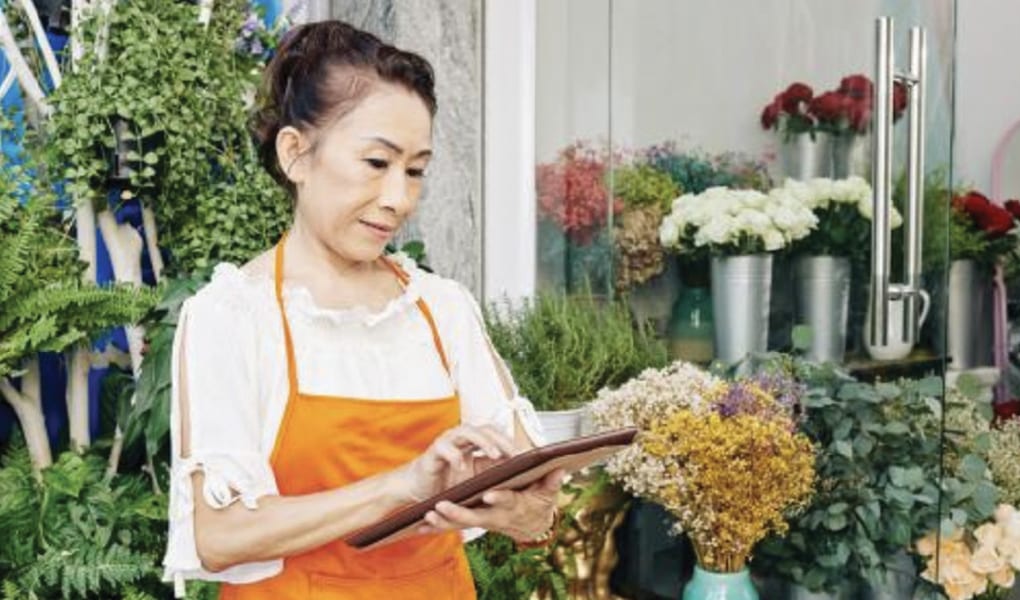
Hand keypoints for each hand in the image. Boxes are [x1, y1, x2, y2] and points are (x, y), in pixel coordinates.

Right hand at [399, 425, 518, 502]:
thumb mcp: (476, 479)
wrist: (419, 491)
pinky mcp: (433, 452)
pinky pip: (444, 448)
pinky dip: (455, 456)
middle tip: (517, 455)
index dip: (512, 441)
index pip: (496, 433)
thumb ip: (494, 473)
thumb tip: (522, 476)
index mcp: (473, 441)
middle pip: (486, 429)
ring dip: (484, 442)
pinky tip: (462, 466)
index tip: (528, 456)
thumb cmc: (449, 483)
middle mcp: (461, 437)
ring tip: (497, 455)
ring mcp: (447, 442)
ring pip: (467, 432)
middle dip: (503, 440)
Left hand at [417, 468, 565, 541]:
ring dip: (442, 521)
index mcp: (513, 506)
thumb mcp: (547, 495)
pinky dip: (438, 526)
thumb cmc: (538, 505)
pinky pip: (454, 526)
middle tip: (439, 506)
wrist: (531, 526)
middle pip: (474, 517)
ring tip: (426, 514)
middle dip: (456, 513)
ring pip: (460, 523)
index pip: (506, 501)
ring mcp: (483, 520)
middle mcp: (496, 516)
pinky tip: (420, 524)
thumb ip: (551, 484)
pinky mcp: (473, 521)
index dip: (499, 498)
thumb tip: (559, 471)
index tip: (490, 494)